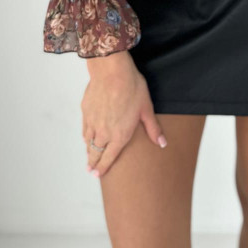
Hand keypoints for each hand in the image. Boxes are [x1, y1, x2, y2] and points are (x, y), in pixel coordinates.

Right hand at [82, 50, 166, 177]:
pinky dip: (85, 135)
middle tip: (91, 171)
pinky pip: (84, 128)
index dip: (103, 168)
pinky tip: (86, 136)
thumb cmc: (132, 88)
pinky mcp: (86, 111)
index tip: (98, 175)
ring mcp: (92, 122)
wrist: (112, 72)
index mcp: (119, 135)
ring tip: (89, 156)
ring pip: (88, 142)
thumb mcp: (146, 109)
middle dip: (93, 163)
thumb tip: (163, 143)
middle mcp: (103, 133)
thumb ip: (153, 128)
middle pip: (95, 153)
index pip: (109, 158)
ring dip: (89, 151)